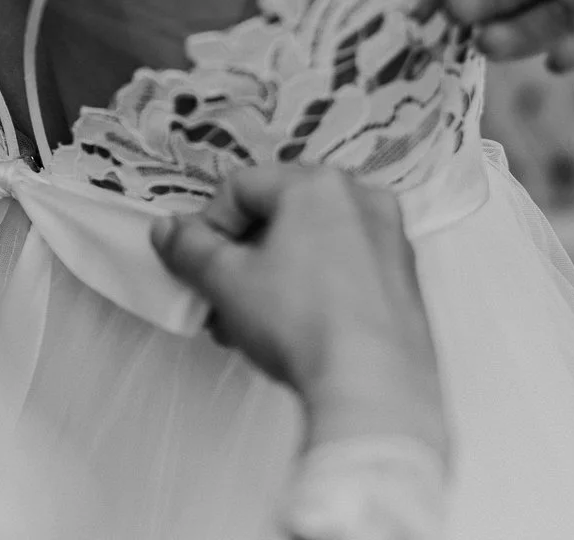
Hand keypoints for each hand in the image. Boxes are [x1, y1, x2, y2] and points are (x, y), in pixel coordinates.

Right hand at [150, 165, 445, 456]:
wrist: (374, 387)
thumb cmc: (301, 323)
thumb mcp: (226, 282)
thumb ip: (189, 247)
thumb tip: (169, 230)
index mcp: (318, 185)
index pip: (241, 188)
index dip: (209, 226)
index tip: (200, 266)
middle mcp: (363, 200)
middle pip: (279, 214)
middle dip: (242, 257)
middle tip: (221, 298)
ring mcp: (390, 240)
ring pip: (312, 243)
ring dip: (272, 276)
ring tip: (250, 324)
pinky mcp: (405, 280)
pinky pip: (344, 268)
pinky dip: (312, 288)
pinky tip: (293, 331)